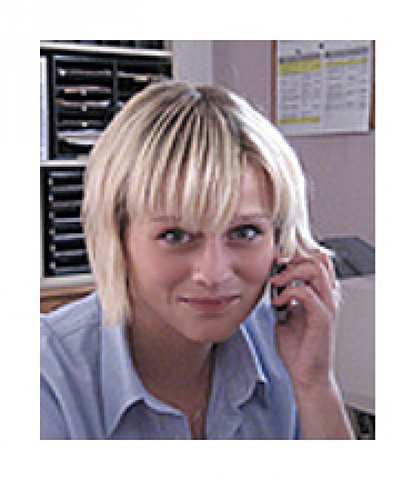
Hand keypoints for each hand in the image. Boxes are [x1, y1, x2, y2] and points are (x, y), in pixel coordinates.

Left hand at [271, 247, 340, 389]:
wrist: (306, 374)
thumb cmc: (298, 347)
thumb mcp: (285, 315)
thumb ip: (283, 297)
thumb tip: (270, 282)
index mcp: (321, 293)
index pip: (317, 260)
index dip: (297, 253)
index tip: (275, 258)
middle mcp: (328, 296)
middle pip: (318, 258)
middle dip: (294, 258)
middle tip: (275, 267)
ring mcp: (328, 306)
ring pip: (316, 269)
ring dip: (291, 271)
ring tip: (276, 282)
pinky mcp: (323, 318)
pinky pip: (306, 293)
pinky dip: (288, 292)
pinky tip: (278, 303)